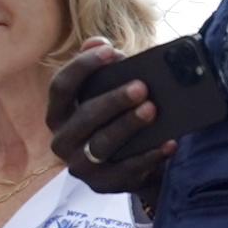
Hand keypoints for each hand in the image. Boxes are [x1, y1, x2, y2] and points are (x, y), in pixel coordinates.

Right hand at [47, 42, 176, 200]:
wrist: (127, 165)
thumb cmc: (113, 119)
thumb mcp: (103, 92)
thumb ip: (99, 67)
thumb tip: (97, 42)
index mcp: (58, 114)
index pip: (60, 87)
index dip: (82, 67)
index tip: (110, 51)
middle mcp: (62, 141)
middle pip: (84, 117)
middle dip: (113, 100)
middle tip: (141, 87)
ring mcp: (80, 166)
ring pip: (102, 144)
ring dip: (128, 125)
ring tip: (152, 109)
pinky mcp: (103, 185)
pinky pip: (127, 170)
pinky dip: (150, 155)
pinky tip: (169, 142)